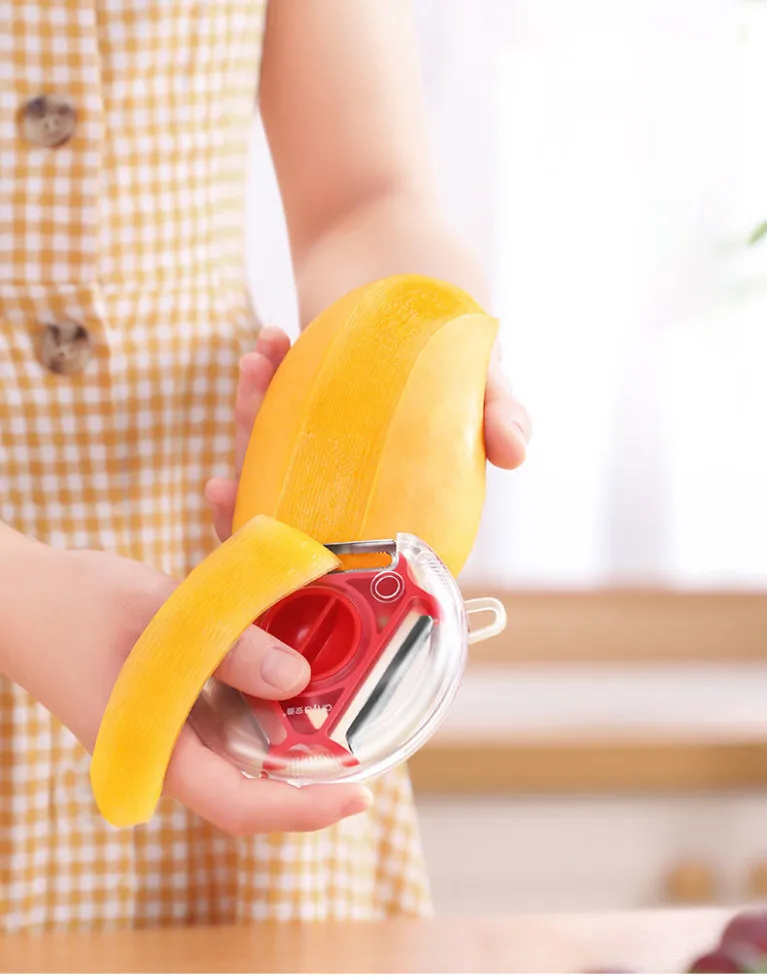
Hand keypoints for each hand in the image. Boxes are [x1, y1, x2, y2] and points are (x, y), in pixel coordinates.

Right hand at [0, 527, 371, 834]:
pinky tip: (287, 651)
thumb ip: (231, 651)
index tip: (358, 796)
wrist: (20, 594)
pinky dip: (260, 682)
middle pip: (253, 778)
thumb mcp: (162, 621)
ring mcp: (168, 726)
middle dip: (311, 762)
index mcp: (157, 750)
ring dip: (290, 719)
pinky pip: (227, 703)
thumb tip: (297, 679)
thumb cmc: (75, 607)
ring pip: (245, 739)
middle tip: (365, 730)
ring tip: (340, 688)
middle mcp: (167, 749)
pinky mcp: (170, 700)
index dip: (304, 810)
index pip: (241, 806)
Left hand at [205, 326, 530, 538]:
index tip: (282, 552)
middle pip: (307, 512)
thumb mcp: (479, 355)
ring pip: (277, 461)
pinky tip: (262, 347)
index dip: (326, 564)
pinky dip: (256, 384)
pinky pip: (265, 409)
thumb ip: (498, 404)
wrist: (391, 228)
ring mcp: (327, 432)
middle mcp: (366, 465)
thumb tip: (516, 455)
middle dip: (256, 509)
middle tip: (221, 488)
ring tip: (256, 366)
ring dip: (250, 427)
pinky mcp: (294, 398)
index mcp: (412, 478)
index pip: (369, 543)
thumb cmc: (445, 300)